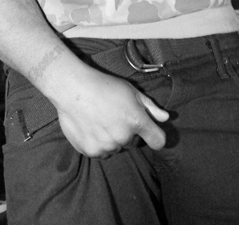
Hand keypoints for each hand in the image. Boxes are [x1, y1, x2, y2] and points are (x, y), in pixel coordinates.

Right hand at [54, 64, 168, 157]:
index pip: (158, 141)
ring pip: (116, 147)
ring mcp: (106, 146)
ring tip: (101, 119)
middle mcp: (123, 137)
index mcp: (136, 121)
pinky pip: (101, 152)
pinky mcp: (91, 151)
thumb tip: (165, 118)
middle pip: (133, 142)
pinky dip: (98, 143)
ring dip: (112, 138)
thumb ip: (150, 107)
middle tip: (115, 115)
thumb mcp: (131, 90)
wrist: (73, 88)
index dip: (155, 136)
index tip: (149, 132)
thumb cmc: (104, 86)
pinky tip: (91, 126)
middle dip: (128, 132)